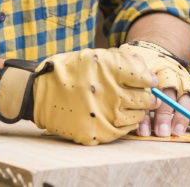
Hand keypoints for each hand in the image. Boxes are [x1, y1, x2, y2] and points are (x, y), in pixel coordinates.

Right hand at [0, 47, 157, 144]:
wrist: (39, 94)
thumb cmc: (70, 71)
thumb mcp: (96, 56)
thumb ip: (125, 62)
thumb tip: (150, 76)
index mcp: (110, 70)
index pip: (146, 79)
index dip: (147, 79)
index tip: (143, 80)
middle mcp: (110, 94)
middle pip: (146, 100)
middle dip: (143, 95)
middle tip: (133, 93)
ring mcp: (105, 116)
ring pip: (138, 117)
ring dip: (134, 110)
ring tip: (119, 103)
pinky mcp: (98, 133)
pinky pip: (124, 131)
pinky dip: (123, 123)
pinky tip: (112, 114)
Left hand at [118, 41, 189, 136]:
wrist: (158, 50)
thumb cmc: (140, 63)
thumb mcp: (132, 64)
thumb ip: (129, 78)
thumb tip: (117, 96)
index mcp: (154, 72)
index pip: (151, 91)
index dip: (147, 107)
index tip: (144, 123)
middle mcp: (171, 79)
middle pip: (169, 98)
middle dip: (165, 116)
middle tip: (161, 132)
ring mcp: (182, 85)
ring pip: (184, 101)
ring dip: (182, 118)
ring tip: (177, 133)